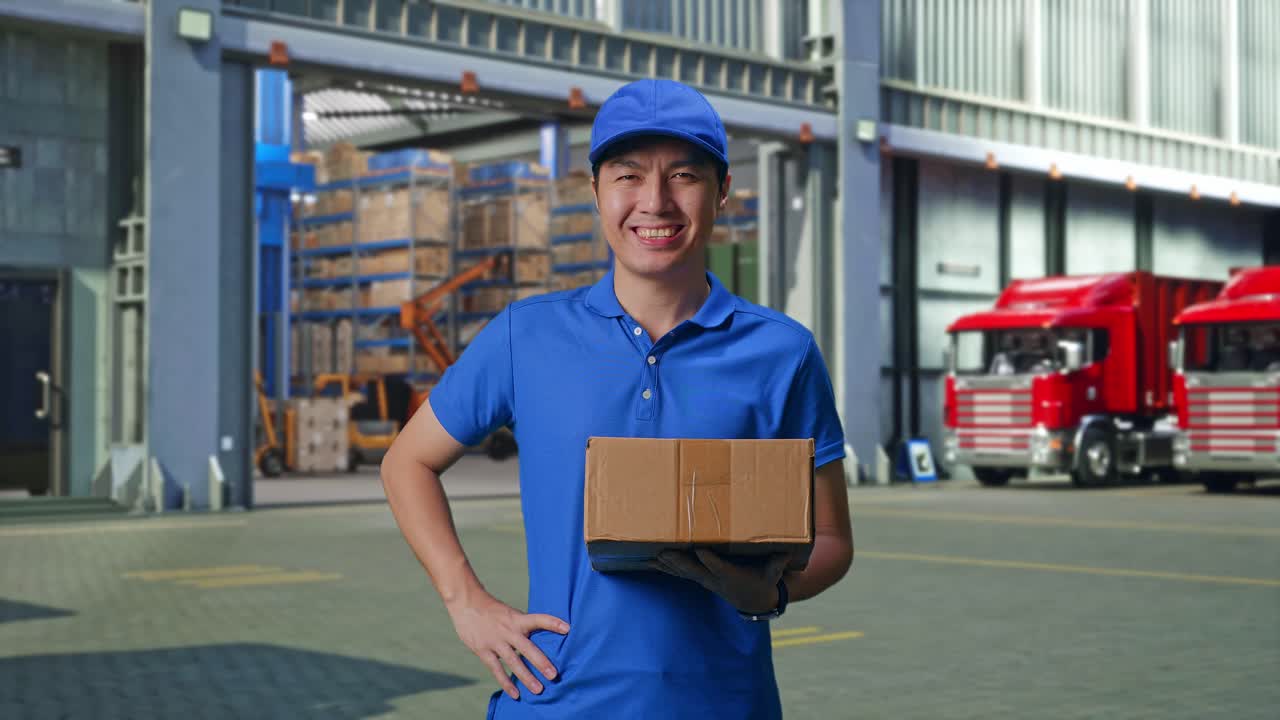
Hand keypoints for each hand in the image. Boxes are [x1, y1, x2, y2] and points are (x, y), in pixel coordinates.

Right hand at [445, 590, 569, 699]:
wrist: (467, 603)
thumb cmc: (492, 610)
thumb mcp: (510, 613)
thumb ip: (522, 626)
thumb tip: (540, 639)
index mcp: (517, 619)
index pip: (538, 619)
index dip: (553, 623)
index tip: (567, 629)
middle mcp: (508, 630)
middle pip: (527, 647)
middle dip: (541, 662)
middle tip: (554, 675)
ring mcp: (495, 641)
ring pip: (513, 661)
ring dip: (526, 677)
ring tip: (538, 690)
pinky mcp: (483, 650)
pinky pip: (496, 669)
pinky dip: (506, 682)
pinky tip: (515, 694)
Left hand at [654, 549, 789, 613]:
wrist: (753, 601)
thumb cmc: (763, 582)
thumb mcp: (773, 575)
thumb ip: (777, 565)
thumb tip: (787, 554)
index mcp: (731, 576)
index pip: (718, 567)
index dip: (709, 559)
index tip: (700, 548)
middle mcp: (714, 579)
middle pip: (693, 570)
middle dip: (678, 561)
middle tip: (664, 551)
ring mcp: (704, 580)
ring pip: (682, 572)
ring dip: (666, 564)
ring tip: (650, 556)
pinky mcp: (699, 578)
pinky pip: (679, 573)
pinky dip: (664, 568)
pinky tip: (650, 561)